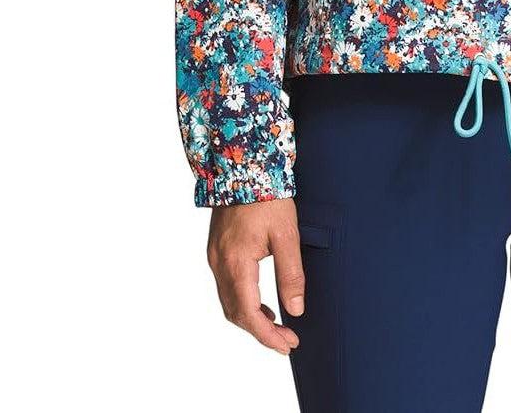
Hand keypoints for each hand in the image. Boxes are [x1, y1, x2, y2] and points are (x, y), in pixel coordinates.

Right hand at [205, 197, 305, 353]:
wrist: (244, 165)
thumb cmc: (268, 197)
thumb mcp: (287, 235)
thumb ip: (291, 274)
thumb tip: (296, 310)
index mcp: (236, 263)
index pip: (249, 314)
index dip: (268, 336)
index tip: (289, 344)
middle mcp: (219, 264)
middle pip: (236, 313)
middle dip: (261, 332)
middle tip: (287, 340)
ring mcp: (215, 257)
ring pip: (229, 302)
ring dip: (251, 319)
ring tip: (277, 326)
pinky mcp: (217, 250)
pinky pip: (226, 287)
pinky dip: (243, 302)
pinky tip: (261, 302)